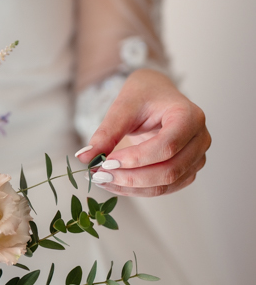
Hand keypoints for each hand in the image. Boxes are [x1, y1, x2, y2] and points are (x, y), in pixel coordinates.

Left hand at [76, 69, 210, 196]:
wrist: (158, 95)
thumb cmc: (144, 95)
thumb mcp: (124, 106)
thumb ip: (107, 131)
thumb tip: (84, 157)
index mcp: (189, 116)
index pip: (166, 146)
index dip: (136, 159)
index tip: (106, 163)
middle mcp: (200, 139)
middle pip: (169, 170)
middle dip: (131, 177)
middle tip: (99, 175)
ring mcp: (197, 158)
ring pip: (167, 184)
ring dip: (132, 187)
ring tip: (102, 180)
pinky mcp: (188, 171)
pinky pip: (164, 187)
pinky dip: (138, 189)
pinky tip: (115, 182)